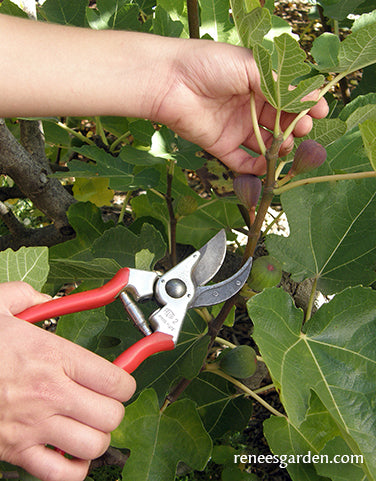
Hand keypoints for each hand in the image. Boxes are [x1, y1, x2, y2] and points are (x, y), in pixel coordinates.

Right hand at [0, 282, 135, 480]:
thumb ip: (30, 297)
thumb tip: (49, 298)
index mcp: (52, 356)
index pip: (115, 379)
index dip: (125, 381)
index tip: (121, 379)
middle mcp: (49, 393)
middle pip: (112, 415)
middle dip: (114, 409)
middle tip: (104, 401)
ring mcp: (33, 426)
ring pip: (93, 446)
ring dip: (97, 437)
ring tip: (88, 424)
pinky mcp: (14, 452)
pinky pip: (60, 474)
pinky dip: (73, 468)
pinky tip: (69, 450)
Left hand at [153, 39, 328, 174]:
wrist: (171, 82)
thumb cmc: (210, 65)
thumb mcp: (250, 66)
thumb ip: (280, 84)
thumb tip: (312, 97)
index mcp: (257, 83)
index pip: (288, 98)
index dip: (305, 106)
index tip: (320, 113)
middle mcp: (248, 106)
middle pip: (279, 123)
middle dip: (294, 128)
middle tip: (302, 130)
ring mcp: (235, 128)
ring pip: (264, 145)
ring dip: (278, 149)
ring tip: (285, 148)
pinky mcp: (221, 146)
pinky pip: (242, 162)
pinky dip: (255, 168)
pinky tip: (267, 166)